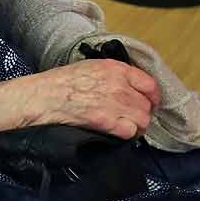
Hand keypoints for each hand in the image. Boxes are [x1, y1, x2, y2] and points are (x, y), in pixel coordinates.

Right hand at [20, 59, 159, 139]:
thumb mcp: (93, 66)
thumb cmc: (64, 81)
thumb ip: (115, 74)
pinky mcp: (106, 122)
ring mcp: (114, 104)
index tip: (151, 102)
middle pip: (147, 105)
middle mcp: (119, 85)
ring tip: (129, 127)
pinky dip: (128, 134)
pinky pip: (130, 132)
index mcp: (116, 69)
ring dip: (138, 126)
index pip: (149, 84)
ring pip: (143, 120)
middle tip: (135, 117)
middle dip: (143, 113)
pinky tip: (119, 132)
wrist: (46, 96)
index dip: (153, 96)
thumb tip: (129, 85)